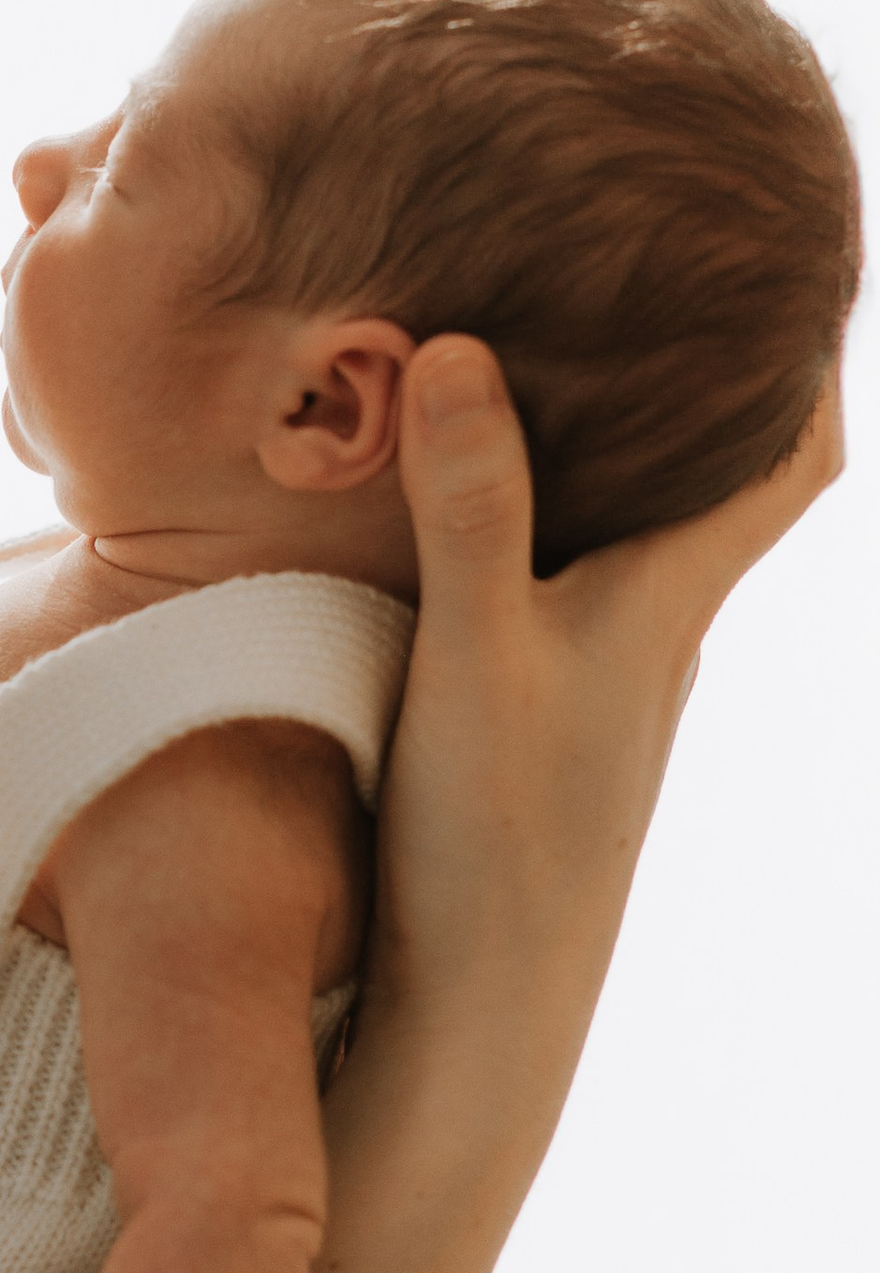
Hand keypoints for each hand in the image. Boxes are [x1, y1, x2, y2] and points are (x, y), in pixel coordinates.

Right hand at [375, 338, 842, 1054]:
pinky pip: (568, 578)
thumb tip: (462, 343)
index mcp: (672, 596)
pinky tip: (469, 494)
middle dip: (704, 375)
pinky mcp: (543, 716)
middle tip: (650, 271)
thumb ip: (470, 502)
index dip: (810, 358)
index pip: (791, 458)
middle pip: (717, 478)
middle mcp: (659, 629)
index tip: (793, 265)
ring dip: (617, 443)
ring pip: (640, 529)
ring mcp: (604, 679)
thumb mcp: (473, 653)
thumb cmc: (498, 837)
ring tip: (549, 346)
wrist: (478, 1007)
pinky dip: (546, 511)